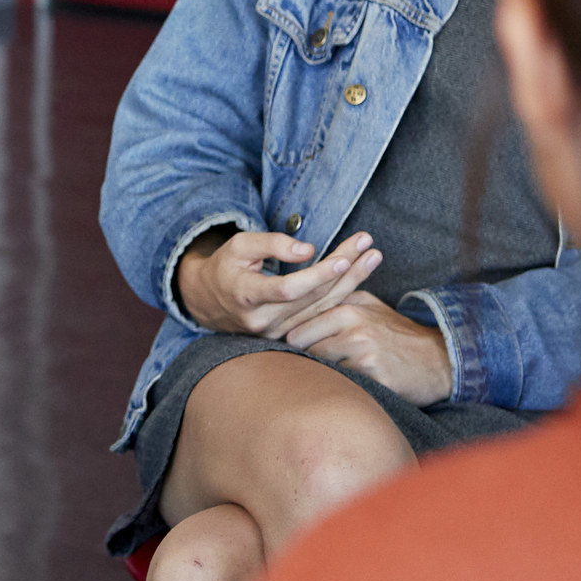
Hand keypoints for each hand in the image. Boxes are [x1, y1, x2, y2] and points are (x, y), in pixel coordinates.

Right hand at [176, 228, 382, 336]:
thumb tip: (309, 250)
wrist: (207, 302)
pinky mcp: (286, 336)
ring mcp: (276, 332)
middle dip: (345, 270)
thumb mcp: (240, 245)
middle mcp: (262, 320)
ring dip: (351, 282)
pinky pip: (319, 315)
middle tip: (370, 247)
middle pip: (313, 297)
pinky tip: (359, 278)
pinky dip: (341, 296)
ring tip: (373, 257)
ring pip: (321, 308)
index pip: (288, 288)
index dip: (317, 275)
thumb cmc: (226, 266)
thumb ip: (272, 244)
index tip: (344, 258)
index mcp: (246, 295)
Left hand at [274, 290, 451, 404]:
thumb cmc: (398, 335)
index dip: (291, 341)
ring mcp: (363, 349)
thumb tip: (298, 305)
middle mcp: (353, 324)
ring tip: (326, 378)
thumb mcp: (370, 306)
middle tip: (302, 368)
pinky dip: (336, 386)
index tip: (290, 351)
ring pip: (316, 365)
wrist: (440, 361)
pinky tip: (344, 387)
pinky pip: (338, 382)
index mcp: (348, 307)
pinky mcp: (373, 374)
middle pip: (300, 345)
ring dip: (317, 373)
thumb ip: (335, 300)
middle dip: (299, 357)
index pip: (297, 325)